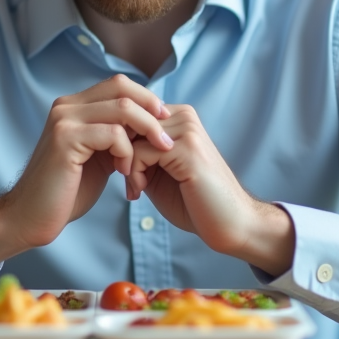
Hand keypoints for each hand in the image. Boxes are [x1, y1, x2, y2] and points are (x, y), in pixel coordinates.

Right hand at [0, 74, 171, 271]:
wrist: (32, 217)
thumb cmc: (67, 191)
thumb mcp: (98, 157)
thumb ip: (116, 136)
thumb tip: (149, 124)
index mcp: (74, 106)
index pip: (119, 85)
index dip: (147, 100)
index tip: (165, 124)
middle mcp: (66, 106)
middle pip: (122, 87)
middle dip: (152, 111)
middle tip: (167, 139)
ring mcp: (64, 120)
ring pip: (122, 108)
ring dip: (144, 134)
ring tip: (148, 160)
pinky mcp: (66, 139)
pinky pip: (113, 134)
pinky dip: (127, 153)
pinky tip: (125, 172)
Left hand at [128, 105, 295, 276]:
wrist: (231, 224)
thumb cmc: (194, 201)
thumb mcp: (159, 170)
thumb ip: (139, 152)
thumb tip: (108, 138)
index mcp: (179, 117)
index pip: (132, 114)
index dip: (121, 142)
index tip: (125, 172)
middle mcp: (184, 116)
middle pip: (129, 123)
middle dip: (120, 154)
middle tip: (129, 183)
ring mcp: (188, 130)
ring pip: (131, 137)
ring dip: (126, 167)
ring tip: (136, 189)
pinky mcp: (188, 149)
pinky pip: (140, 152)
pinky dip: (133, 175)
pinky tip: (139, 193)